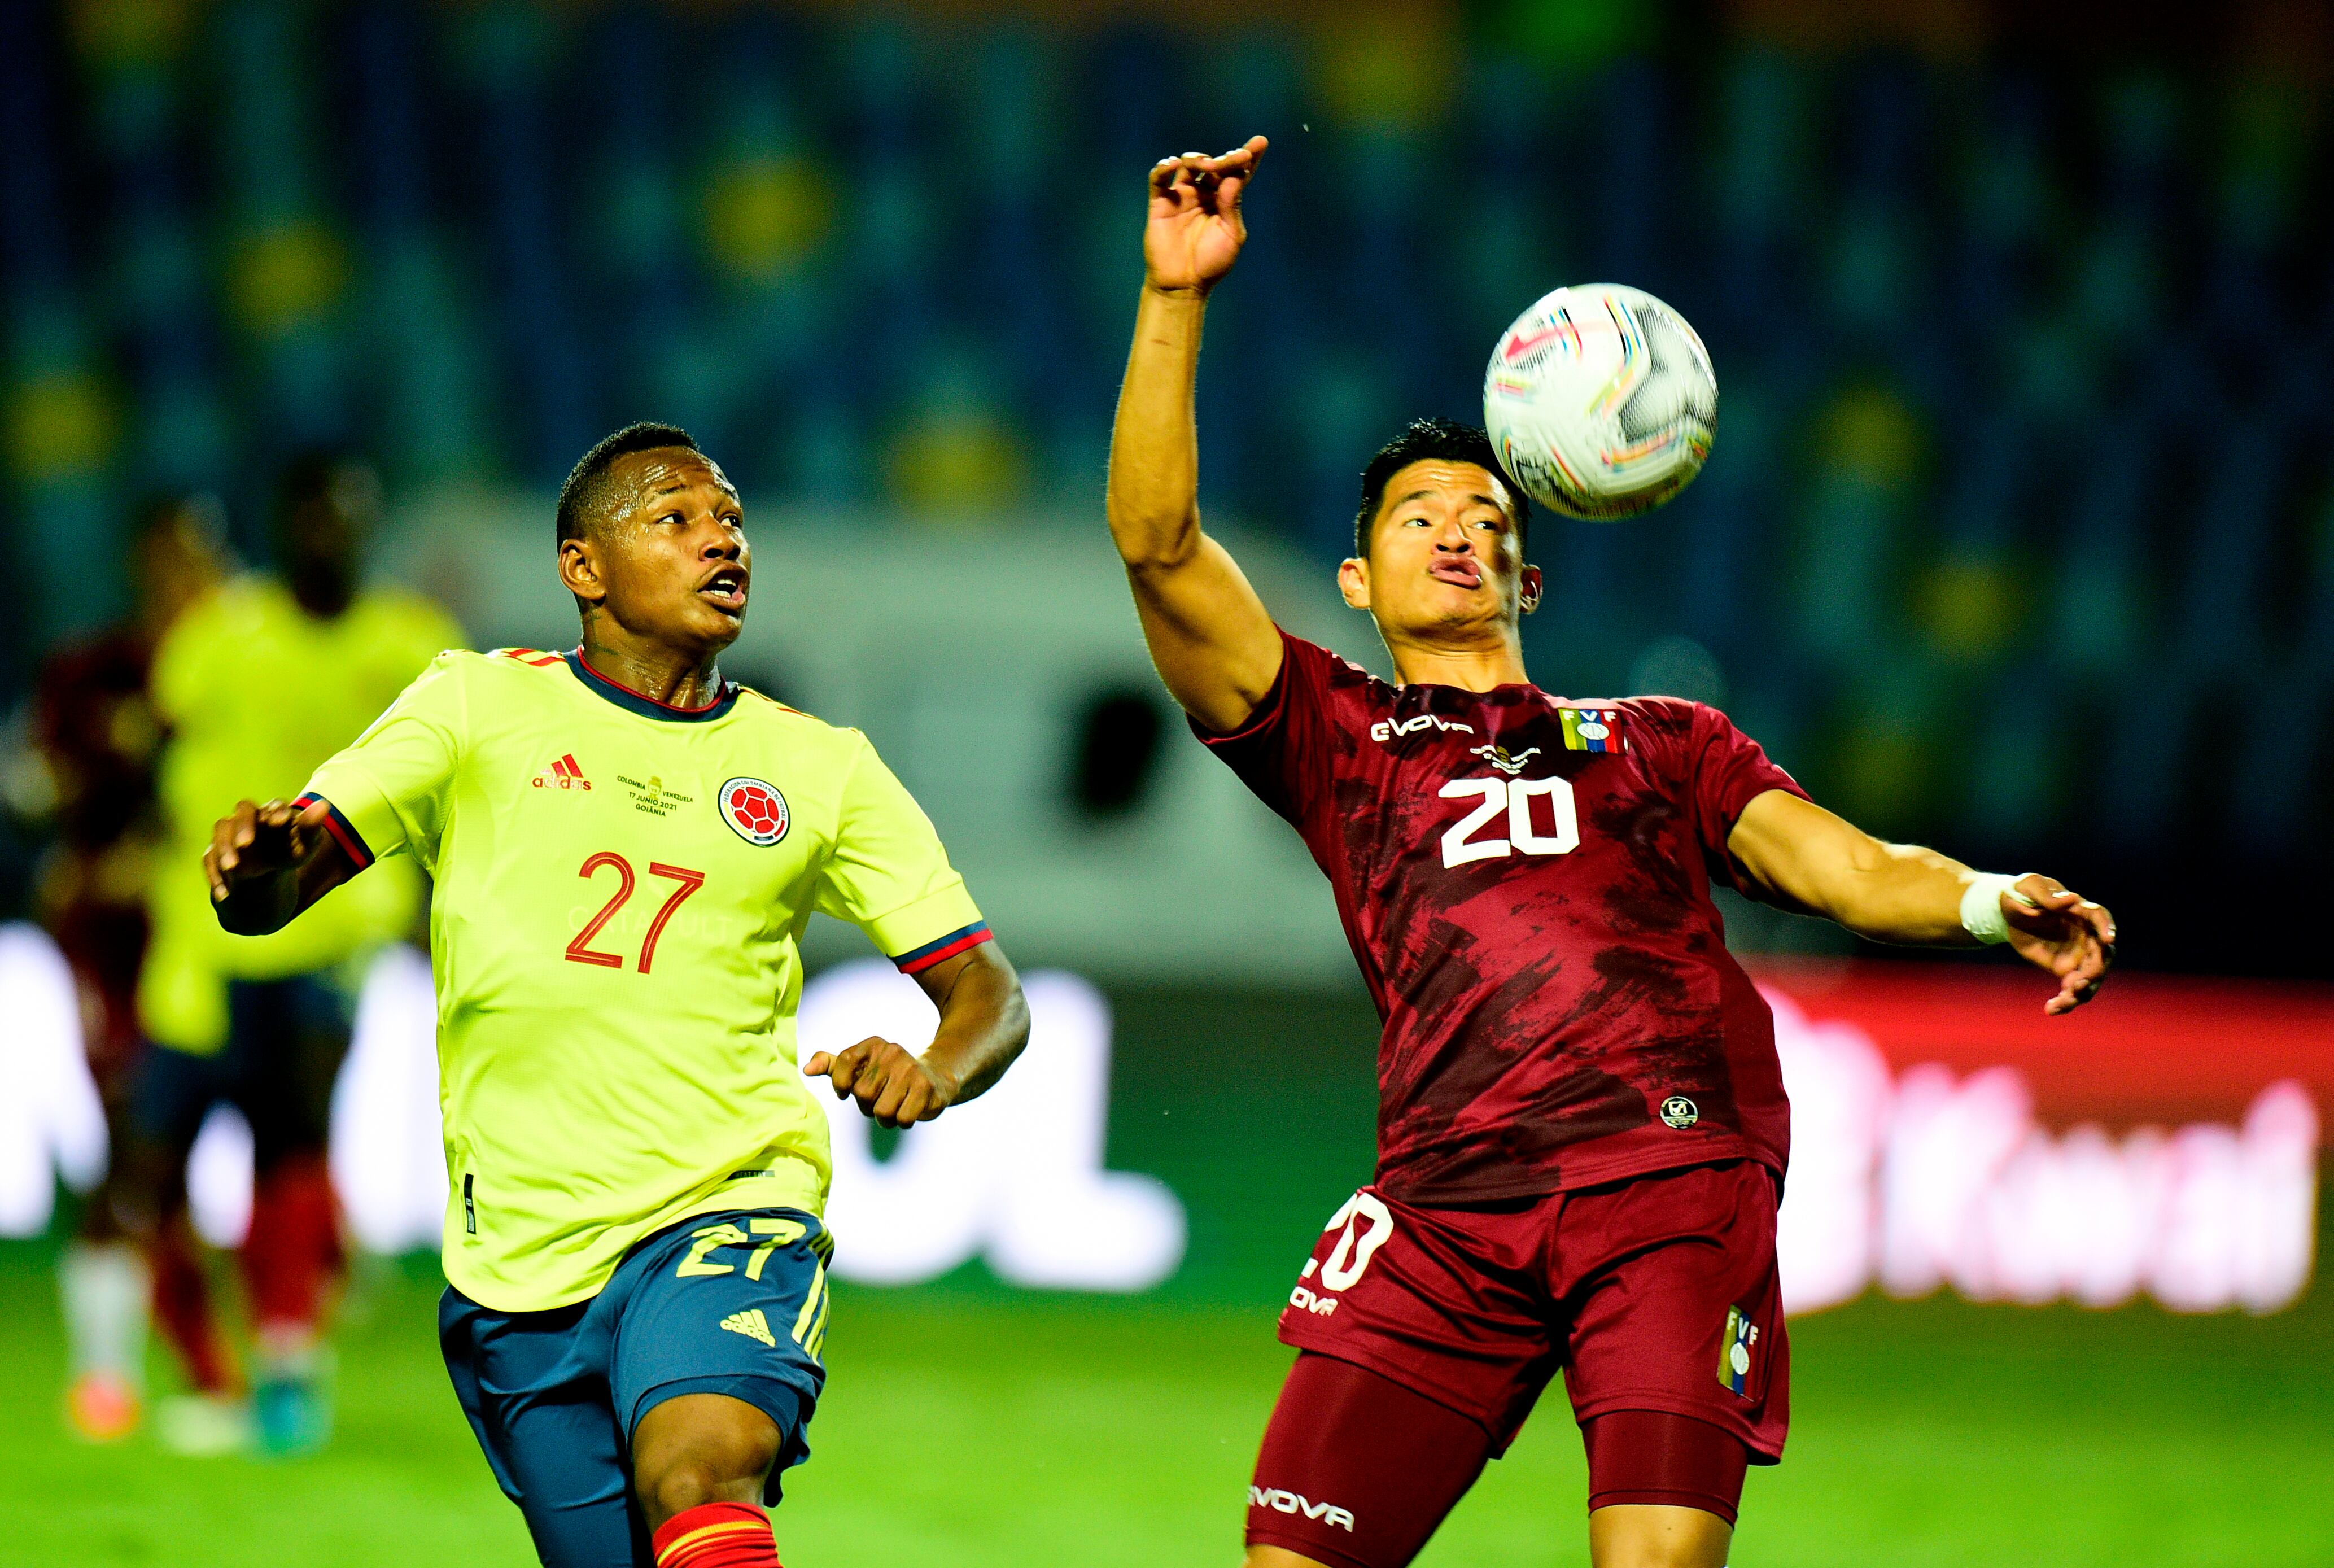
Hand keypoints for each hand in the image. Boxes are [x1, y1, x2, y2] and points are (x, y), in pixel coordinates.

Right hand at [204, 797, 333, 903]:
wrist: (265, 885)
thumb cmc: (287, 857)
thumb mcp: (302, 849)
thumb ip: (310, 829)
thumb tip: (323, 805)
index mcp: (275, 814)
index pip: (274, 805)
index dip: (276, 811)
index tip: (279, 822)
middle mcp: (250, 818)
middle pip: (244, 810)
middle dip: (244, 826)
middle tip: (246, 845)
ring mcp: (229, 833)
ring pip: (221, 829)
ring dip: (225, 848)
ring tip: (233, 869)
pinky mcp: (214, 852)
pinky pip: (209, 858)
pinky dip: (216, 875)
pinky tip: (225, 893)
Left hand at [804, 1037, 960, 1128]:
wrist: (935, 1077)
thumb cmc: (890, 1076)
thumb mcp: (861, 1066)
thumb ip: (833, 1065)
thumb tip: (806, 1069)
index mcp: (874, 1044)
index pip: (844, 1061)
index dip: (840, 1083)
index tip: (845, 1092)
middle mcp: (892, 1052)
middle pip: (862, 1094)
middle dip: (867, 1107)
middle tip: (880, 1100)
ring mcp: (910, 1069)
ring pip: (881, 1111)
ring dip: (885, 1119)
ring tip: (894, 1107)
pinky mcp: (926, 1088)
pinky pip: (902, 1119)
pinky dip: (902, 1122)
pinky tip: (908, 1110)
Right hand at [1144, 136, 1266, 294]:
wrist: (1183, 284)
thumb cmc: (1211, 263)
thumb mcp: (1231, 234)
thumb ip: (1232, 206)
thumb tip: (1234, 177)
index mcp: (1225, 201)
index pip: (1237, 173)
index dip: (1248, 157)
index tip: (1260, 141)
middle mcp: (1204, 194)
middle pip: (1215, 166)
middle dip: (1227, 159)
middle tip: (1237, 158)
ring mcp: (1182, 196)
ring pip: (1189, 165)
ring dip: (1199, 160)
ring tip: (1208, 166)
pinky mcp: (1160, 202)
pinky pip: (1159, 178)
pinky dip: (1164, 168)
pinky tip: (1174, 164)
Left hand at [2002, 875, 2116, 1015]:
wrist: (2007, 912)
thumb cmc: (2020, 893)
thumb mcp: (2028, 887)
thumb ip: (2046, 895)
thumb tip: (2070, 900)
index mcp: (2080, 911)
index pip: (2100, 917)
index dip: (2107, 927)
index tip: (2108, 940)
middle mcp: (2086, 935)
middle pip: (2101, 955)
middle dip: (2094, 971)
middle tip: (2078, 984)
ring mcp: (2079, 955)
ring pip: (2090, 978)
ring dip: (2082, 993)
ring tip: (2062, 1003)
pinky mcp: (2066, 970)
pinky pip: (2072, 989)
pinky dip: (2065, 1002)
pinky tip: (2051, 1009)